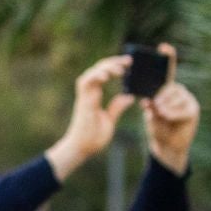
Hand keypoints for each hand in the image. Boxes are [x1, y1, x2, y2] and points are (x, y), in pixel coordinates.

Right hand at [44, 55, 136, 180]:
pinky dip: (95, 76)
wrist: (81, 150)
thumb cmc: (92, 139)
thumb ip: (117, 107)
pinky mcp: (82, 102)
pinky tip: (106, 76)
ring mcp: (84, 97)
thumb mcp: (110, 120)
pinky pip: (86, 83)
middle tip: (129, 61)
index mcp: (94, 96)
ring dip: (106, 67)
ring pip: (92, 72)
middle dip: (113, 62)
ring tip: (120, 69)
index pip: (103, 74)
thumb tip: (129, 97)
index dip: (114, 66)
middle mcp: (88, 94)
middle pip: (98, 69)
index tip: (128, 64)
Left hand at [141, 45, 198, 175]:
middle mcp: (178, 92)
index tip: (162, 47)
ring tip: (163, 117)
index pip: (168, 71)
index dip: (167, 58)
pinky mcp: (192, 109)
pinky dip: (172, 114)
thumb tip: (148, 101)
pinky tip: (170, 119)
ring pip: (172, 98)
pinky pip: (180, 108)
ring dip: (164, 108)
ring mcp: (187, 99)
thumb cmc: (158, 129)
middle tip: (155, 109)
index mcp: (167, 90)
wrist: (168, 147)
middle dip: (158, 98)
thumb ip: (150, 106)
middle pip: (167, 87)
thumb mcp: (150, 116)